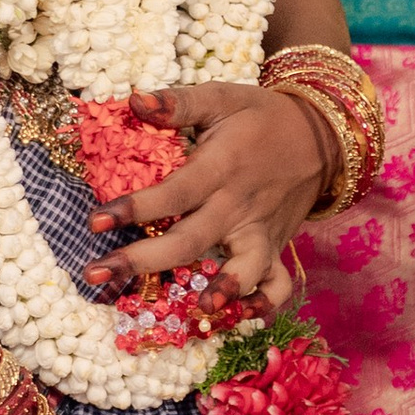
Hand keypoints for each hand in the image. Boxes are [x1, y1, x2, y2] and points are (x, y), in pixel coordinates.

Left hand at [82, 84, 325, 309]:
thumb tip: (134, 100)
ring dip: (224, 289)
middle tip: (96, 274)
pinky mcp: (276, 247)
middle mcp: (240, 205)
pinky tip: (236, 317)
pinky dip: (262, 304)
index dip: (135, 208)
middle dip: (144, 261)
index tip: (95, 222)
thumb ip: (178, 102)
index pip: (175, 192)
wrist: (320, 137)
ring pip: (244, 267)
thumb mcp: (222, 97)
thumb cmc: (261, 116)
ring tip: (198, 310)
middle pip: (191, 240)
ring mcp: (261, 231)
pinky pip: (277, 284)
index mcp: (221, 167)